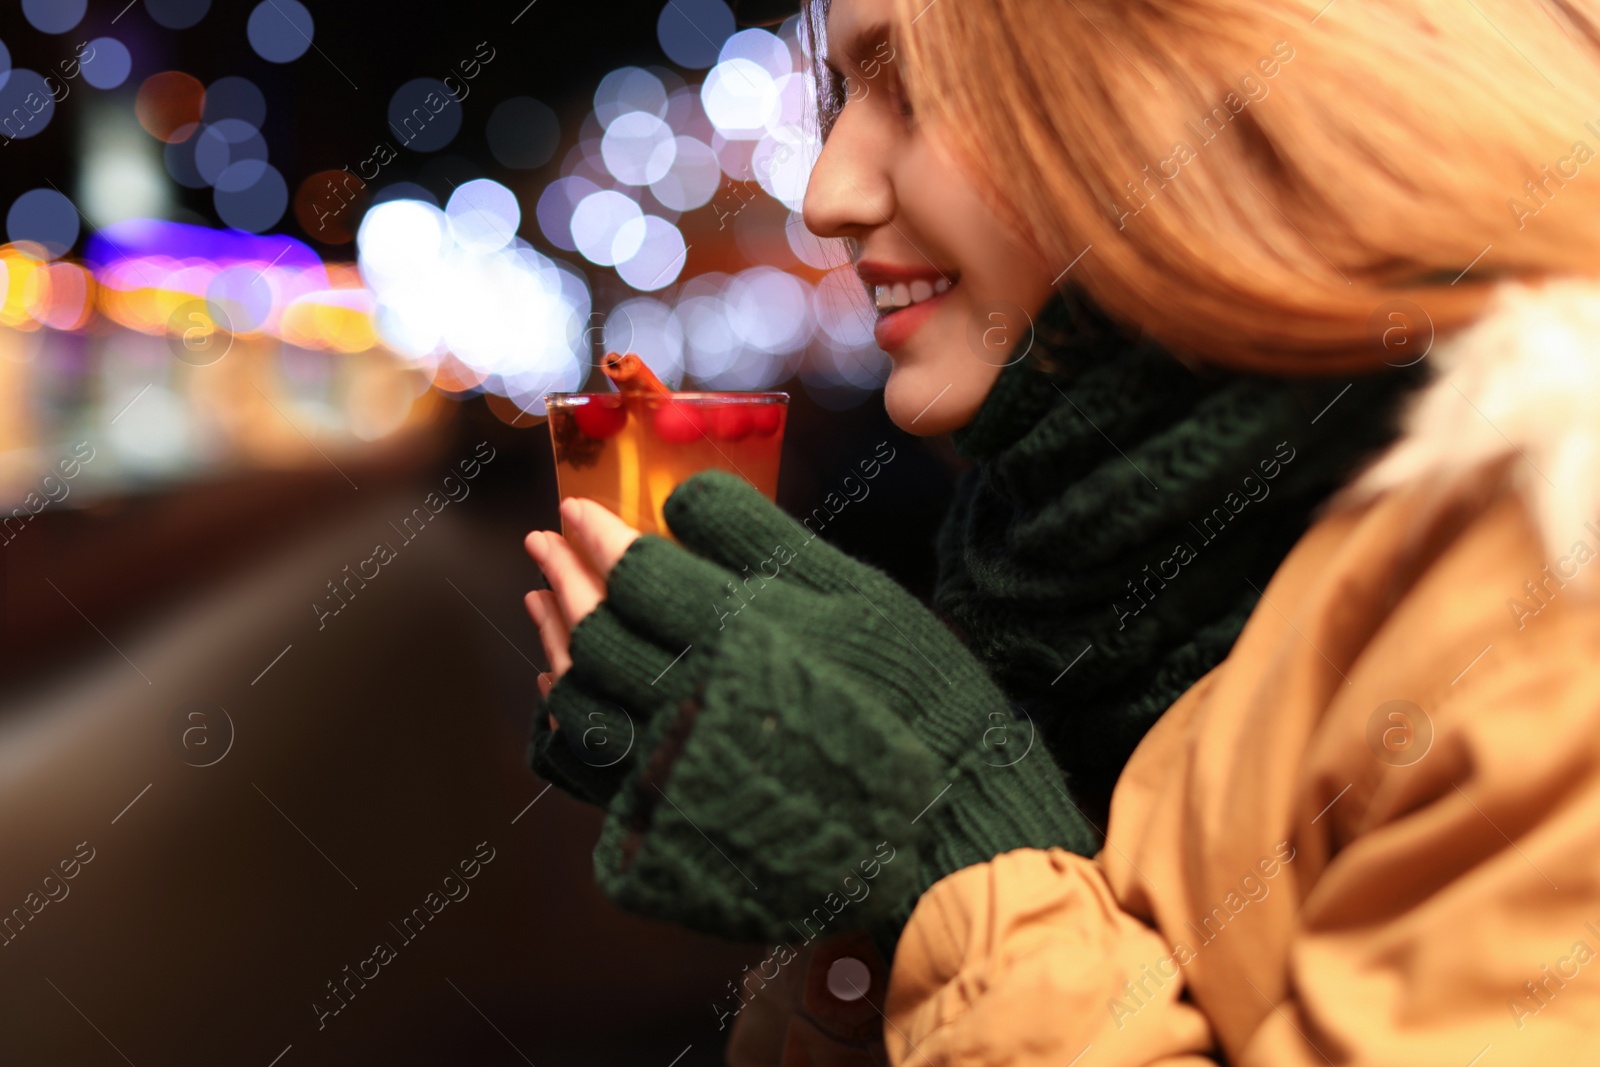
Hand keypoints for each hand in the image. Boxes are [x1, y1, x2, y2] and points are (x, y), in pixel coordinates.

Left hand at [527, 469, 1096, 952]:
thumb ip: (765, 541)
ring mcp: (672, 775)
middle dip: (562, 575)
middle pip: (595, 631)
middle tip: (541, 539)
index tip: (578, 508)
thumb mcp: (859, 596)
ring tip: (539, 602)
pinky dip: (563, 724)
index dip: (598, 534)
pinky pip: (588, 773)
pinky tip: (558, 694)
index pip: (636, 573)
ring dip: (553, 641)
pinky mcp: (673, 829)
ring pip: (579, 700)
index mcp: (735, 639)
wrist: (948, 833)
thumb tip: (682, 497)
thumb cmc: (917, 698)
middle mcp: (688, 705)